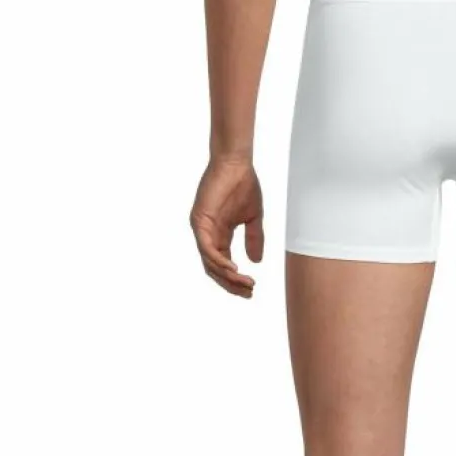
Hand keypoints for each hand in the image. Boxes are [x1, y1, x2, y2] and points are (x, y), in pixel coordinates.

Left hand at [190, 155, 262, 297]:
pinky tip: (234, 269)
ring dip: (227, 276)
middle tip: (248, 292)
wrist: (236, 163)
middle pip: (215, 268)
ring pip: (210, 262)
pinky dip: (219, 261)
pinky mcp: (199, 221)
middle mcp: (208, 235)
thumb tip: (256, 262)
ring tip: (244, 283)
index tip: (252, 289)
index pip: (223, 264)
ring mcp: (202, 229)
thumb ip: (254, 239)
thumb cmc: (243, 184)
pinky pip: (207, 248)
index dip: (236, 280)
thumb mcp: (252, 218)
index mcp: (219, 234)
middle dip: (231, 284)